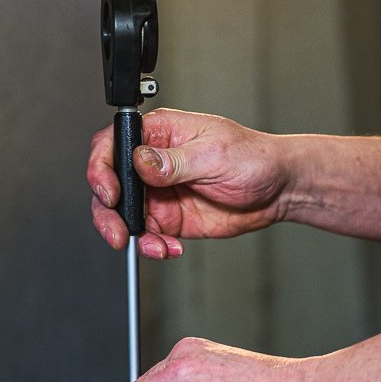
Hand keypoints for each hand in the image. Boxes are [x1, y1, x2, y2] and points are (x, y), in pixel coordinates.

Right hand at [87, 108, 293, 257]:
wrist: (278, 190)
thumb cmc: (254, 158)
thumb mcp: (214, 154)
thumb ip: (174, 161)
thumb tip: (141, 161)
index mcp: (160, 133)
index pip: (112, 144)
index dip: (102, 169)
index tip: (110, 192)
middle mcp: (153, 162)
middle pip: (111, 184)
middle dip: (107, 211)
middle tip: (118, 232)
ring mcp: (160, 192)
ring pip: (125, 214)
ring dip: (131, 234)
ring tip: (153, 246)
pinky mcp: (170, 218)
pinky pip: (149, 235)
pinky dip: (153, 246)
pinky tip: (170, 247)